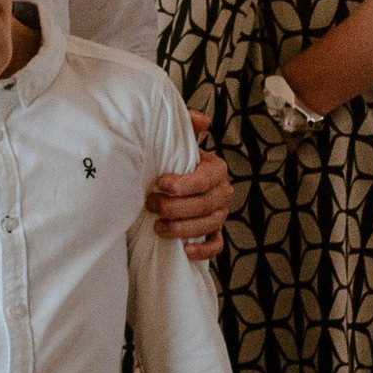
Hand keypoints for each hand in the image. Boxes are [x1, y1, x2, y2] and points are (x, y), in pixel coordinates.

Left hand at [147, 115, 230, 261]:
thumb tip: (203, 121)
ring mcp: (219, 214)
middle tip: (151, 204)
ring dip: (183, 228)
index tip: (160, 183)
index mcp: (215, 169)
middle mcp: (222, 192)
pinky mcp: (213, 233)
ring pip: (209, 224)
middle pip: (206, 204)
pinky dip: (203, 250)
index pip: (207, 178)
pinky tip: (184, 250)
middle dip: (176, 206)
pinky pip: (216, 245)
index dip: (185, 183)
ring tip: (158, 227)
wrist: (165, 184)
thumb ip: (186, 127)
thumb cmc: (170, 161)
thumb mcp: (177, 142)